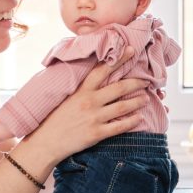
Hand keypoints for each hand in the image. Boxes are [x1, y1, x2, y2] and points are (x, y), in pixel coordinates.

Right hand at [25, 47, 145, 162]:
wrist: (45, 142)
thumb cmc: (54, 119)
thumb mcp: (65, 98)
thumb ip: (80, 88)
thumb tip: (94, 77)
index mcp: (81, 90)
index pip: (102, 70)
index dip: (118, 59)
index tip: (131, 50)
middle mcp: (89, 101)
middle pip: (119, 88)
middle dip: (136, 82)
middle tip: (146, 80)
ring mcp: (93, 118)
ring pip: (123, 107)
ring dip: (137, 101)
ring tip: (146, 98)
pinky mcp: (96, 133)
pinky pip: (119, 126)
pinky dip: (132, 121)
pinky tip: (140, 118)